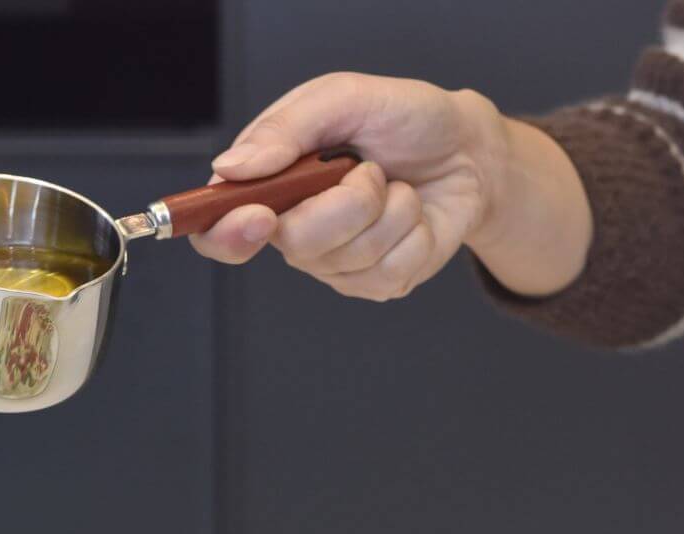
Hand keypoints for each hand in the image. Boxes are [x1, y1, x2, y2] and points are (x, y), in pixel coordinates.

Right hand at [190, 73, 591, 300]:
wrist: (467, 150)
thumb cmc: (402, 120)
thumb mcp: (345, 98)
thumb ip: (286, 127)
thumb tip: (232, 168)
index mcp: (271, 189)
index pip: (217, 231)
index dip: (226, 235)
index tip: (257, 217)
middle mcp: (295, 233)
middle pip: (295, 244)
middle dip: (345, 202)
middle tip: (367, 170)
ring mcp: (335, 266)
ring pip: (350, 257)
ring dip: (388, 209)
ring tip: (394, 186)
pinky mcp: (375, 285)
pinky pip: (389, 272)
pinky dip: (413, 233)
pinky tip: (412, 215)